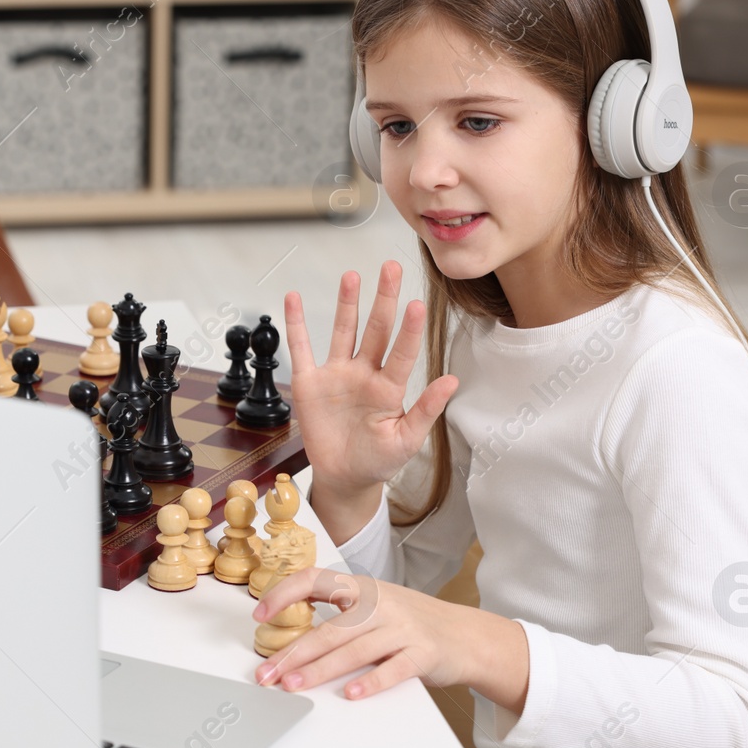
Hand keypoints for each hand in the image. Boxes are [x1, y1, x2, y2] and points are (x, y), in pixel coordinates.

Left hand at [251, 568, 468, 698]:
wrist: (467, 636)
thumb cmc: (411, 623)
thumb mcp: (374, 607)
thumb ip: (339, 616)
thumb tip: (291, 639)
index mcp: (363, 588)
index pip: (316, 580)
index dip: (285, 593)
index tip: (260, 614)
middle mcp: (381, 603)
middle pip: (329, 628)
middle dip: (293, 653)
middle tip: (267, 673)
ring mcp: (403, 627)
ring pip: (354, 649)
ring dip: (320, 669)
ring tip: (294, 685)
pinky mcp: (423, 653)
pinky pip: (392, 669)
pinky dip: (370, 682)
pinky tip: (349, 693)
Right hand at [283, 261, 458, 491]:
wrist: (344, 478)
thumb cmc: (378, 461)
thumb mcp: (406, 440)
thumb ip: (426, 411)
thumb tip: (452, 381)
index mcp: (389, 388)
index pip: (401, 352)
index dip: (409, 330)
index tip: (417, 305)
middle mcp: (364, 374)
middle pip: (376, 329)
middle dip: (384, 299)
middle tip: (391, 269)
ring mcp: (337, 375)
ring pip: (343, 331)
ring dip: (348, 303)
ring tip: (352, 276)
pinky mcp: (309, 383)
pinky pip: (302, 348)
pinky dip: (296, 323)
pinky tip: (295, 300)